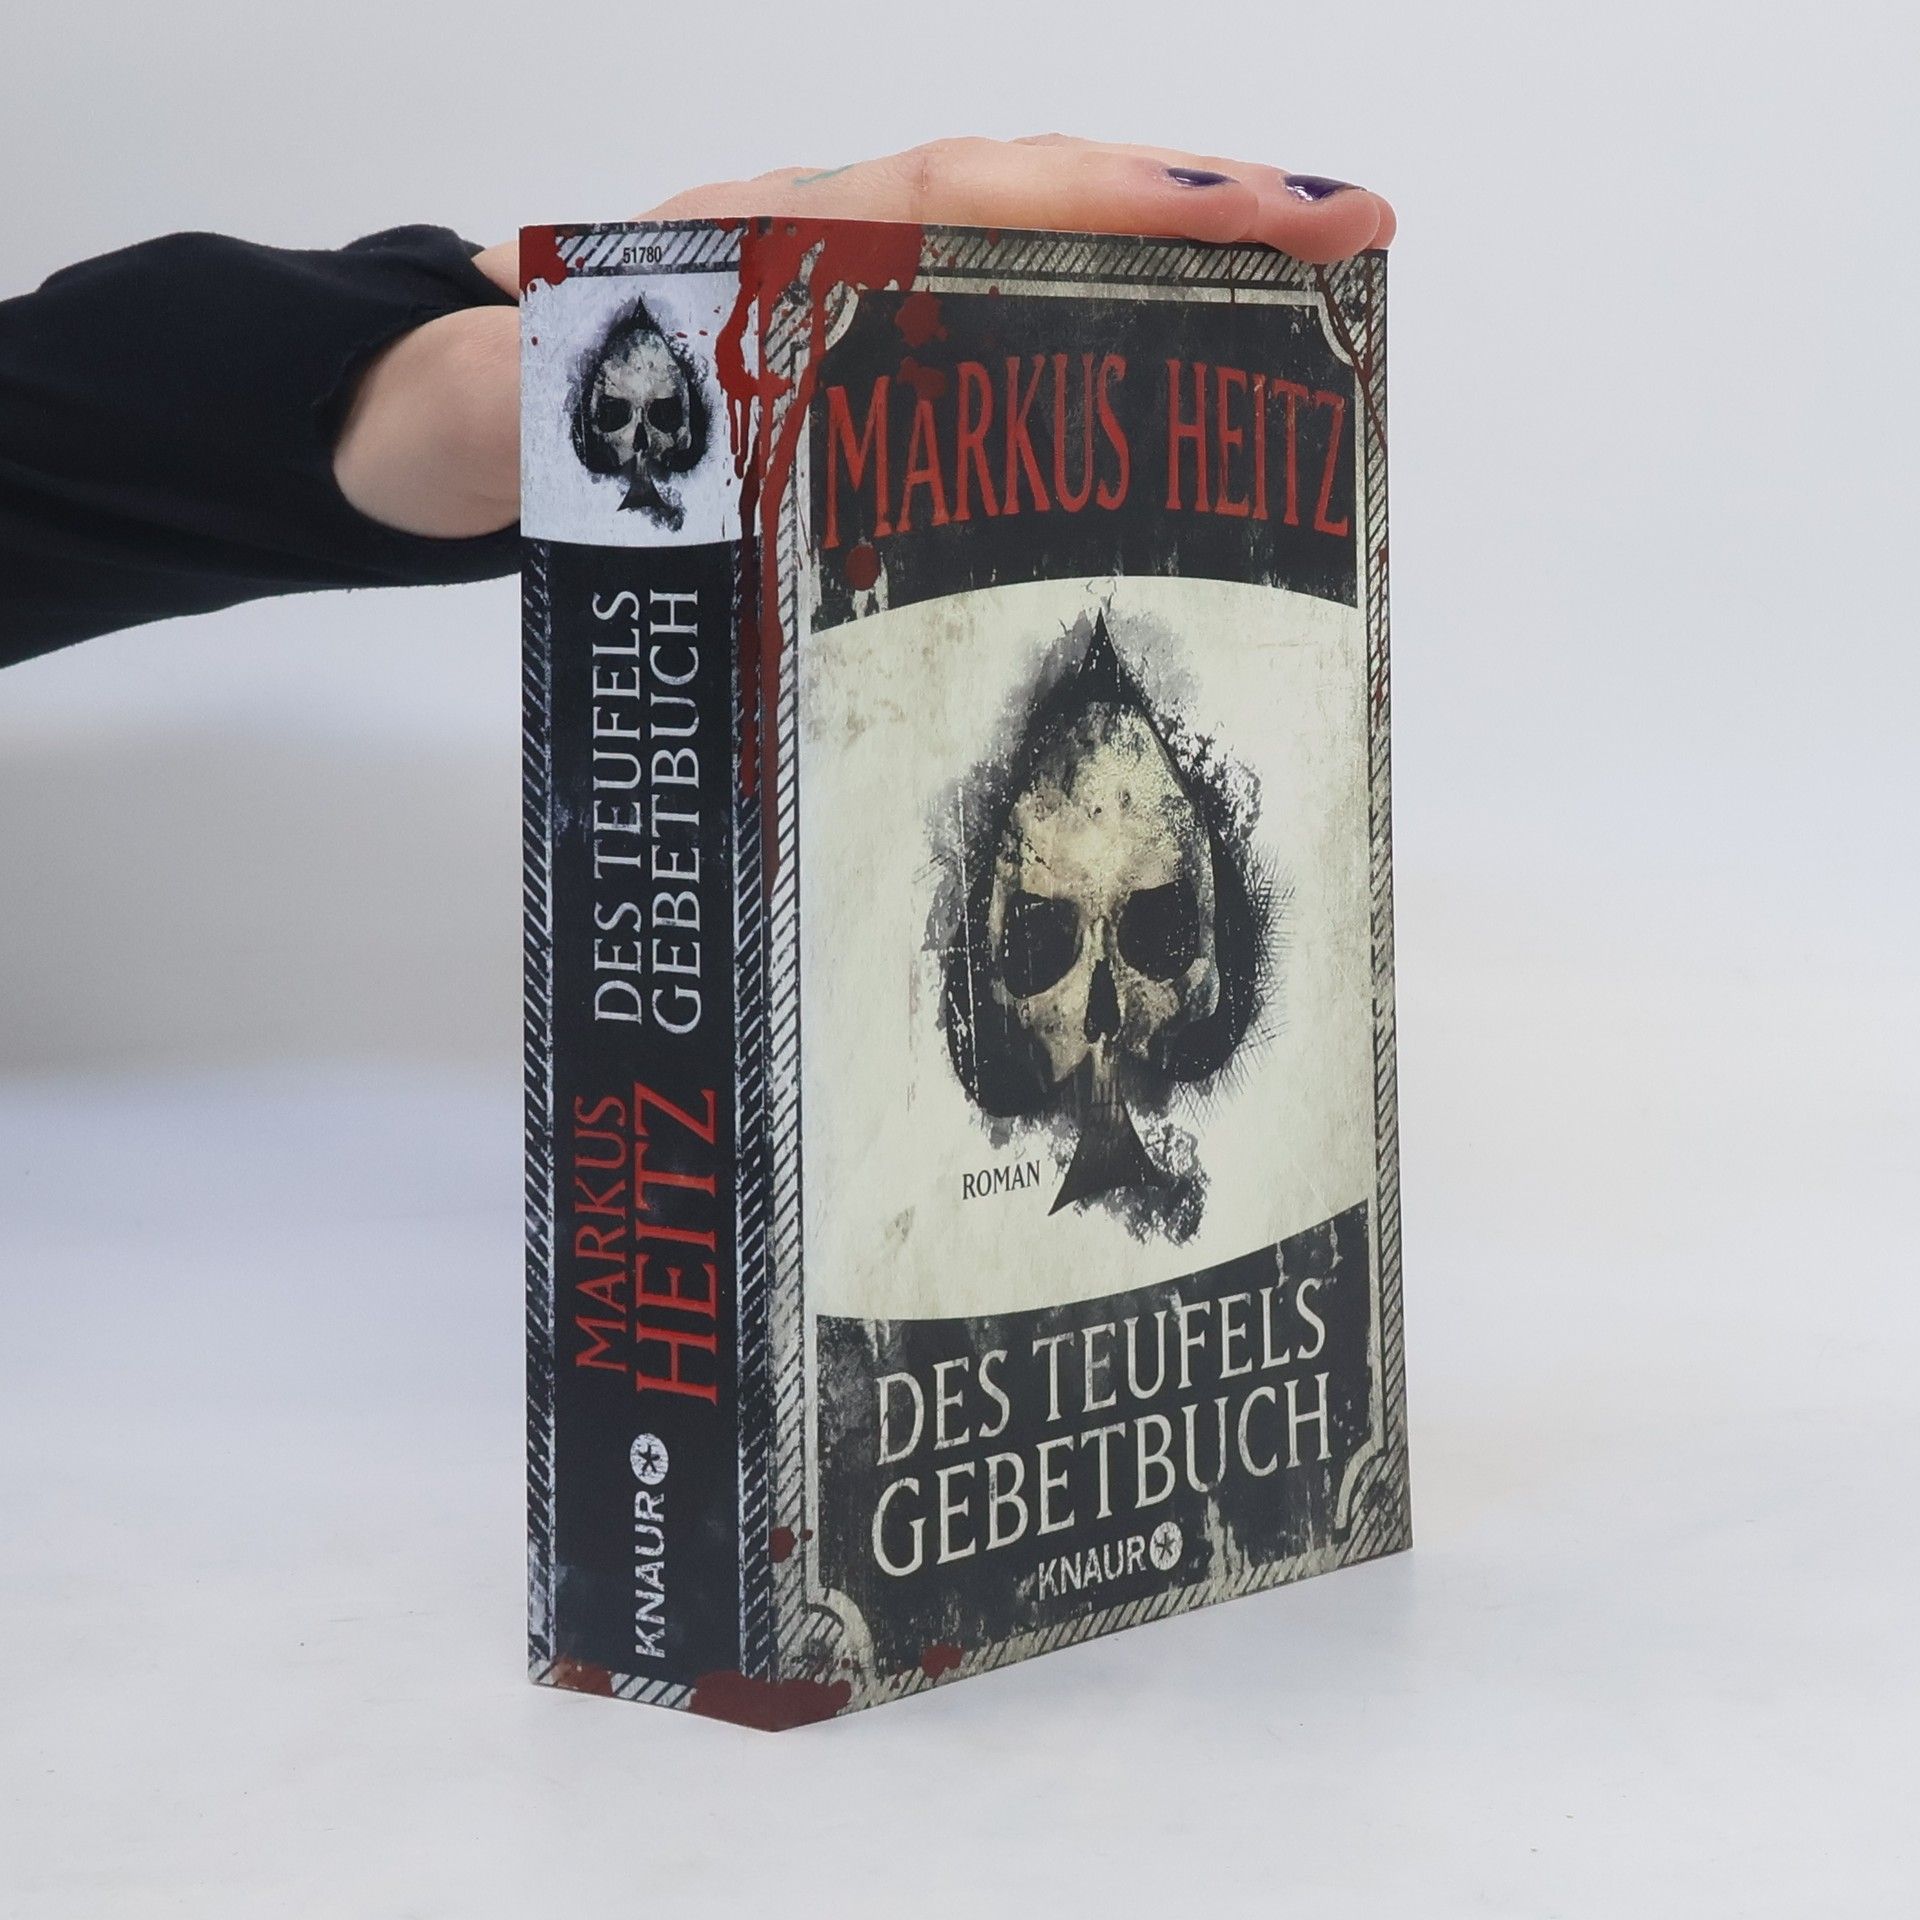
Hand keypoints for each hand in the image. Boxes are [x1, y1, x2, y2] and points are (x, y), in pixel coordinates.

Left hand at [332, 137, 1393, 538]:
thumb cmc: (490, 413)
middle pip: (1037, 196)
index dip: (1119, 199)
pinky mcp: (861, 351)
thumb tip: (615, 370)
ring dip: (1166, 259)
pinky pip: (998, 318)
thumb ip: (558, 392)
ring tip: (1303, 296)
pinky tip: (1165, 374)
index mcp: (770, 242)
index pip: (973, 195)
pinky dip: (1092, 324)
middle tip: (1351, 232)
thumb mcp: (508, 405)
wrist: (456, 422)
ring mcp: (854, 292)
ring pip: (1031, 249)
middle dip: (1198, 208)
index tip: (1263, 208)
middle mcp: (830, 244)